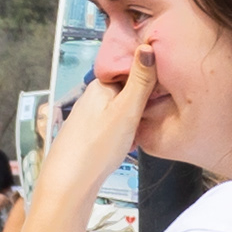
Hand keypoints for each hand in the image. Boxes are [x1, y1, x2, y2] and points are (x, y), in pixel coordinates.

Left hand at [54, 46, 155, 191]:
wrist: (69, 185)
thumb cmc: (96, 148)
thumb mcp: (127, 110)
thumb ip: (140, 80)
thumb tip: (147, 47)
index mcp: (100, 85)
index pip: (130, 68)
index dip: (149, 77)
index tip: (162, 89)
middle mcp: (91, 97)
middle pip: (126, 90)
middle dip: (141, 102)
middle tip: (148, 117)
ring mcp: (87, 116)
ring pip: (120, 110)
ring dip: (133, 120)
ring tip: (135, 134)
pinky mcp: (87, 134)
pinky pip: (112, 126)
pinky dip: (122, 134)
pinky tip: (125, 145)